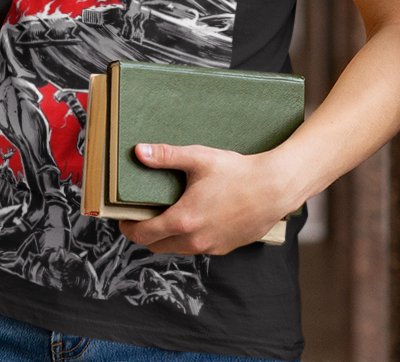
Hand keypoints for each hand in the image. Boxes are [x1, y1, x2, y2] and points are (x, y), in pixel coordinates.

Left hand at [116, 144, 301, 255]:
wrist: (276, 188)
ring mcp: (211, 247)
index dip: (127, 228)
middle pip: (155, 246)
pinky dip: (189, 237)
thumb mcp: (199, 159)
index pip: (142, 235)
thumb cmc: (238, 172)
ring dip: (167, 236)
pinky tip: (195, 217)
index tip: (123, 217)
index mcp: (183, 220)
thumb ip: (166, 156)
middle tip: (143, 212)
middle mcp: (195, 240)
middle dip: (145, 232)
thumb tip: (138, 152)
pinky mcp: (225, 248)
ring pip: (176, 248)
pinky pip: (197, 248)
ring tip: (169, 213)